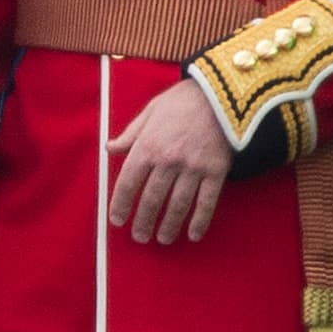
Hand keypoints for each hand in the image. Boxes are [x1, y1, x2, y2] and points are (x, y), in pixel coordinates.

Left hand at [108, 78, 230, 244]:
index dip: (121, 204)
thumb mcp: (151, 111)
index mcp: (148, 146)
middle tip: (139, 237)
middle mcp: (168, 160)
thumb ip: (130, 134)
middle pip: (151, 199)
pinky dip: (200, 221)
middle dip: (143, 221)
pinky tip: (193, 234)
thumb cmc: (183, 100)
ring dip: (168, 226)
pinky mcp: (216, 171)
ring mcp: (193, 168)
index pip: (128, 182)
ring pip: (177, 205)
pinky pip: (207, 202)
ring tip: (162, 239)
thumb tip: (110, 148)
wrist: (222, 92)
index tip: (117, 220)